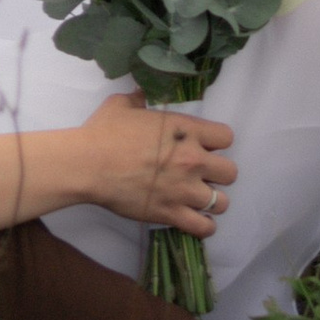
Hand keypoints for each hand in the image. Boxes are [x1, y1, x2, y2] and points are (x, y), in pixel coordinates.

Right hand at [73, 96, 237, 236]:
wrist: (88, 164)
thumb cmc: (105, 132)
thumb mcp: (122, 105)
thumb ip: (139, 98)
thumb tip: (141, 92)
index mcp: (185, 130)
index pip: (226, 137)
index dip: (217, 142)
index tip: (203, 145)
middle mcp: (193, 160)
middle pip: (231, 172)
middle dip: (218, 173)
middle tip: (201, 174)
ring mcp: (185, 190)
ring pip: (222, 203)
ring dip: (212, 200)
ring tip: (197, 198)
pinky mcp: (172, 214)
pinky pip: (205, 228)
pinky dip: (203, 226)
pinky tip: (194, 219)